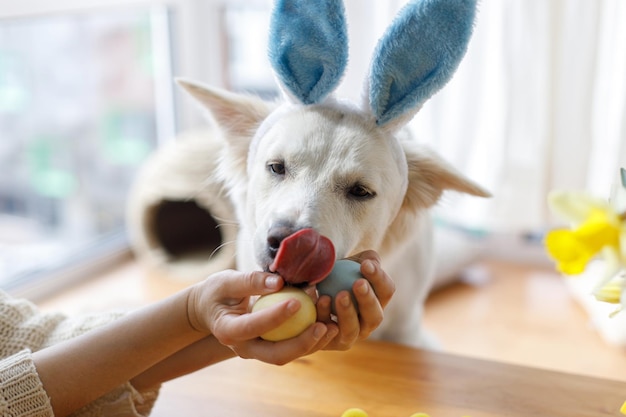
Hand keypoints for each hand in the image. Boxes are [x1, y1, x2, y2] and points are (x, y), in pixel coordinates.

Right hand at [187, 270, 337, 364]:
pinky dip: (309, 338)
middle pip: (275, 355)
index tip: (296, 302)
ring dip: (311, 344)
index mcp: (228, 330)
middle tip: (323, 326)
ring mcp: (257, 352)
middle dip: (301, 343)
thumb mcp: (228, 281)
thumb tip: (279, 281)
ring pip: (287, 355)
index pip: (254, 327)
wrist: (210, 309)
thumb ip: (251, 281)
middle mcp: (243, 348)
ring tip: (332, 326)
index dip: (276, 316)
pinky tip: (327, 324)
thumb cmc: (218, 291)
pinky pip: (291, 347)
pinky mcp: (268, 348)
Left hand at [316, 250, 394, 349]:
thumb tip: (371, 260)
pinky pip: (329, 332)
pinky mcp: (332, 342)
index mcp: (378, 302)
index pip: (387, 291)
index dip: (379, 278)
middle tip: (358, 283)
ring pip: (353, 329)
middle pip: (375, 316)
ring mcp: (352, 336)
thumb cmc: (338, 275)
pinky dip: (324, 315)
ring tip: (340, 295)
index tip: (365, 264)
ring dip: (348, 312)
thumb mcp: (352, 264)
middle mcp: (368, 322)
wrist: (314, 292)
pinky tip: (321, 299)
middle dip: (368, 300)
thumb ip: (364, 259)